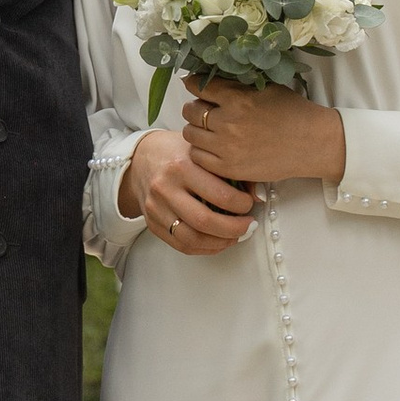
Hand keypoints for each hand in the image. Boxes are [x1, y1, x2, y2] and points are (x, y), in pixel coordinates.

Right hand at [120, 123, 256, 256]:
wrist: (142, 158)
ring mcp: (156, 208)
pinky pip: (181, 245)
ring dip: (220, 243)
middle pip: (204, 221)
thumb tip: (258, 197)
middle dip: (234, 229)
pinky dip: (204, 248)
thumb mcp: (204, 152)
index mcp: (181, 165)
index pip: (219, 194)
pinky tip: (219, 241)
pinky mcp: (152, 223)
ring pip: (191, 238)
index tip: (250, 204)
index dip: (242, 205)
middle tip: (250, 226)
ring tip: (236, 236)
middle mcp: (165, 188)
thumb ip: (231, 172)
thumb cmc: (179, 152)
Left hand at [182, 77, 346, 188]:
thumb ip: (237, 84)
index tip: (194, 85)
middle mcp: (229, 122)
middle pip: (190, 111)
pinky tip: (212, 146)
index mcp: (238, 98)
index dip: (194, 84)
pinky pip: (198, 156)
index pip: (198, 86)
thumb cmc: (292, 112)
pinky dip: (201, 150)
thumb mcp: (266, 87)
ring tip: (208, 129)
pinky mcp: (229, 168)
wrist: (313, 143)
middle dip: (194, 107)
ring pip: (190, 134)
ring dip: (195, 129)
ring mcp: (227, 147)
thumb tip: (210, 75)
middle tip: (203, 109)